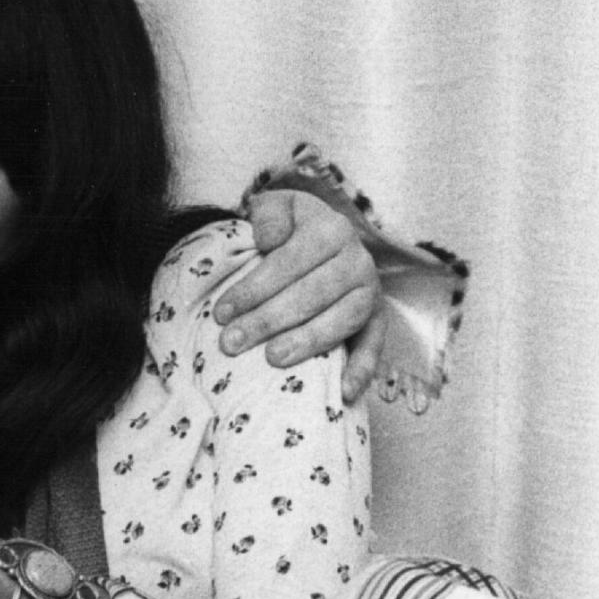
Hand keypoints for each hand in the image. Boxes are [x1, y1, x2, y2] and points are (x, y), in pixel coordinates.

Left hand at [215, 187, 383, 400]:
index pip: (288, 262)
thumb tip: (268, 240)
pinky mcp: (377, 320)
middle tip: (232, 342)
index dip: (253, 288)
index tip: (221, 313)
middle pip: (312, 294)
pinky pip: (374, 345)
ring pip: (343, 319)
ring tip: (272, 359)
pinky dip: (363, 369)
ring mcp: (370, 292)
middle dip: (268, 320)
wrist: (323, 237)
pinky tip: (344, 392)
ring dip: (308, 342)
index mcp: (332, 229)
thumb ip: (269, 214)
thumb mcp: (276, 207)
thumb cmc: (291, 228)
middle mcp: (357, 260)